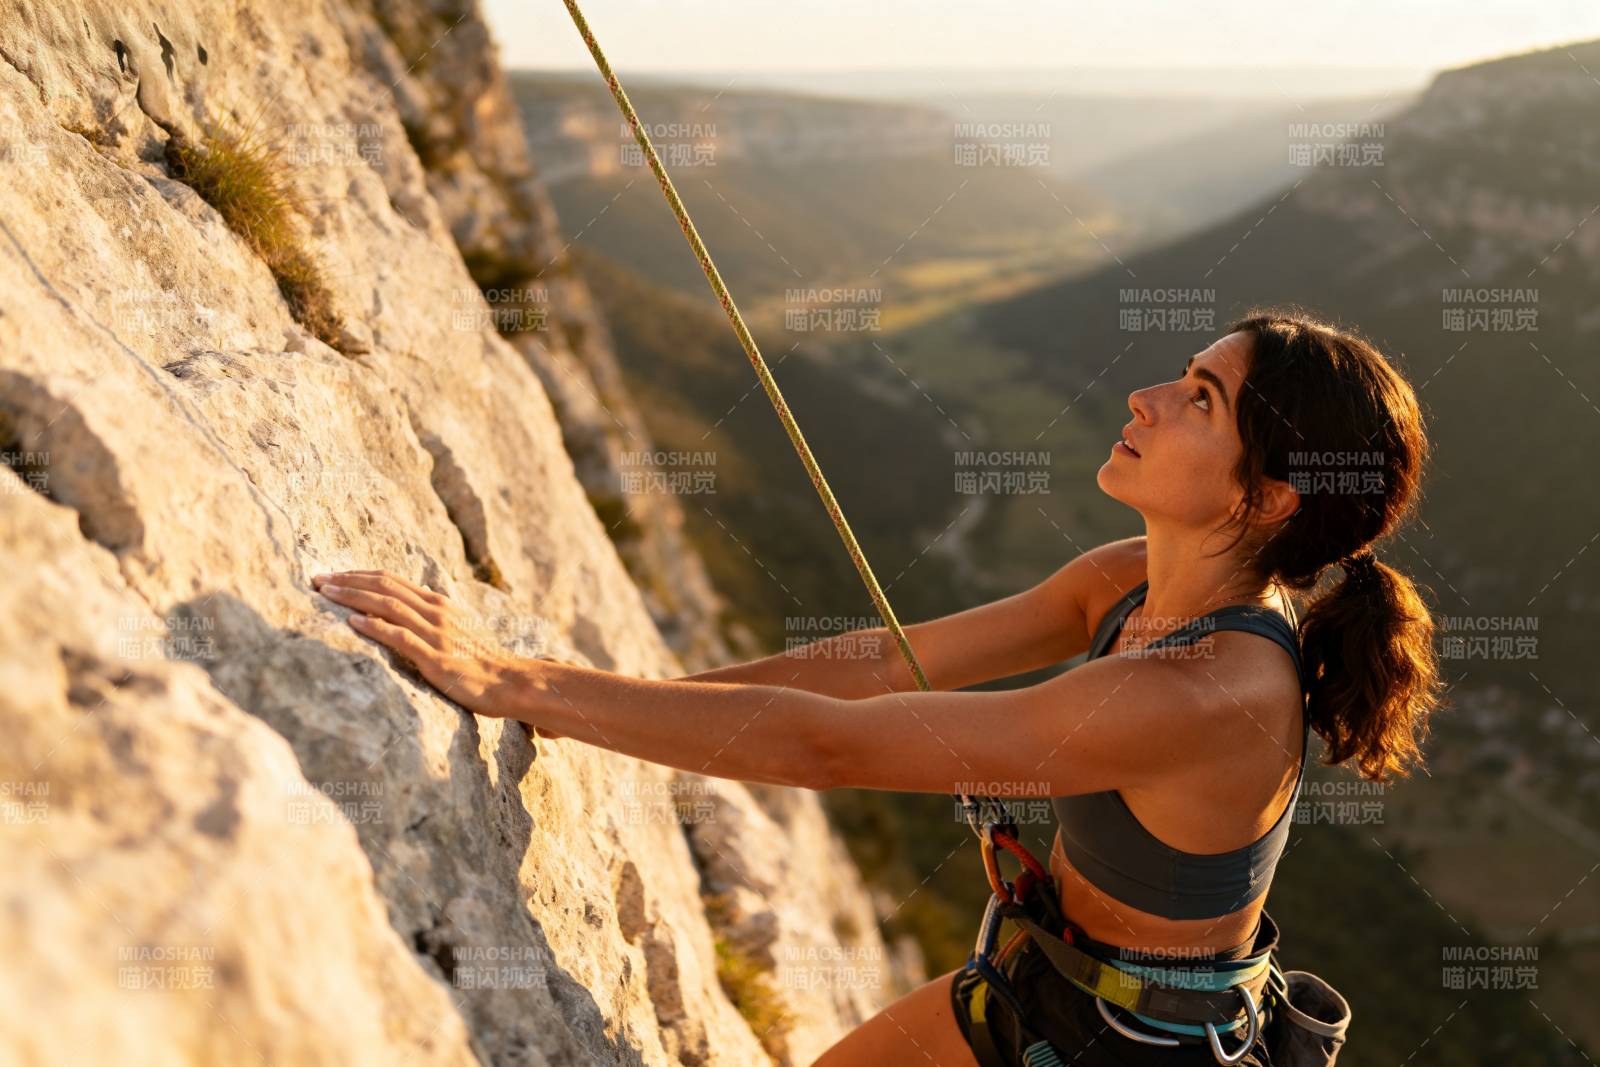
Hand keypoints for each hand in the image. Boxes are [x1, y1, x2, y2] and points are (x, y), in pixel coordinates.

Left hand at [312, 569, 525, 720]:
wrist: (509, 681)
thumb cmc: (482, 660)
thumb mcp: (458, 630)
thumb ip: (432, 617)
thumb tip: (407, 609)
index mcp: (439, 603)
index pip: (392, 580)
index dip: (359, 574)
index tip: (333, 574)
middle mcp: (436, 611)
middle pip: (385, 586)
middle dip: (348, 580)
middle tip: (317, 578)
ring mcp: (436, 633)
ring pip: (388, 605)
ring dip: (353, 597)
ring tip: (326, 593)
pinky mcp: (435, 658)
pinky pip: (400, 637)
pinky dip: (375, 626)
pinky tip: (353, 622)